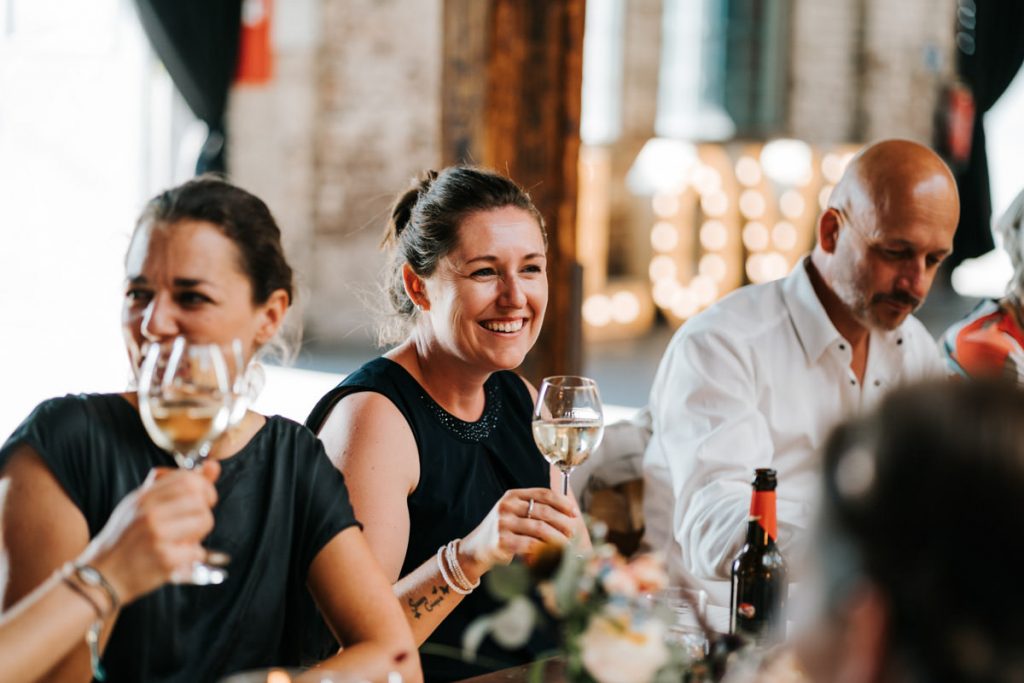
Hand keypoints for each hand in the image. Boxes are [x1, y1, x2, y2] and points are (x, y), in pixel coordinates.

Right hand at [80, 462, 219, 603]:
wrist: (101, 576)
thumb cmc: (125, 539)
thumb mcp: (142, 505)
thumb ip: (177, 484)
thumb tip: (214, 465)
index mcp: (144, 497)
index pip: (188, 479)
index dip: (204, 487)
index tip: (202, 498)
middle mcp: (149, 512)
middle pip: (200, 499)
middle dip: (205, 510)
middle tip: (194, 522)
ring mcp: (157, 535)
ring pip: (205, 521)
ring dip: (200, 533)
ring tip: (183, 540)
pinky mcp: (164, 559)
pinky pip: (198, 550)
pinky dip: (192, 555)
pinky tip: (176, 557)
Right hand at [459, 487, 576, 579]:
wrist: (475, 549)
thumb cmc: (501, 532)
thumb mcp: (513, 514)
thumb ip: (534, 511)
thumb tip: (567, 515)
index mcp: (512, 496)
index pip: (543, 493)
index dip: (562, 503)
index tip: (574, 513)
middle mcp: (506, 506)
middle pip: (544, 511)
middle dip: (563, 522)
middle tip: (574, 532)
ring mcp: (503, 523)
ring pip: (540, 528)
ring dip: (558, 538)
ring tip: (567, 544)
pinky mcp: (502, 541)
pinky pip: (531, 544)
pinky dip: (546, 549)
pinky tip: (553, 553)